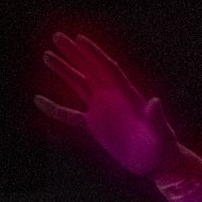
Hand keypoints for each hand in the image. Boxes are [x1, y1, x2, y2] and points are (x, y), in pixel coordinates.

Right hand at [37, 31, 178, 176]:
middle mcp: (112, 97)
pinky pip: (69, 114)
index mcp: (127, 94)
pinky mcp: (93, 124)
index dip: (93, 53)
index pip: (107, 68)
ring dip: (63, 70)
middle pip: (89, 69)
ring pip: (78, 85)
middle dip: (74, 53)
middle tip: (57, 37)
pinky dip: (54, 108)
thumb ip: (156, 118)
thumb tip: (154, 101)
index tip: (78, 38)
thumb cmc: (163, 147)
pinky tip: (38, 100)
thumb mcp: (162, 133)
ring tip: (47, 55)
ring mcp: (101, 109)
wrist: (156, 164)